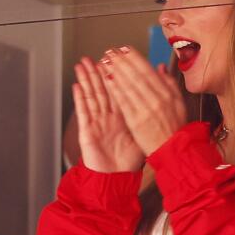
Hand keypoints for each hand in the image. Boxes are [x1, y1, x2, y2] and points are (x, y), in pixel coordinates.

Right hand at [73, 57, 144, 172]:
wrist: (115, 179)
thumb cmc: (128, 161)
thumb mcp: (142, 136)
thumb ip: (147, 117)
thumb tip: (158, 101)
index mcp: (121, 117)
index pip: (119, 91)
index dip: (117, 76)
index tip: (116, 60)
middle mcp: (108, 117)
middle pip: (102, 90)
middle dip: (99, 72)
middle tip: (96, 56)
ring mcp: (96, 122)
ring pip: (91, 96)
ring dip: (87, 79)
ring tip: (82, 64)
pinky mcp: (87, 131)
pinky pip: (84, 112)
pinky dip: (80, 98)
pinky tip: (77, 85)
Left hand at [100, 46, 186, 155]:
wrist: (174, 150)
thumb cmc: (175, 128)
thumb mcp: (179, 103)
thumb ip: (170, 83)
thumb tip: (160, 67)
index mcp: (167, 93)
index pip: (148, 71)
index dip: (135, 58)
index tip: (125, 49)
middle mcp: (156, 99)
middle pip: (136, 75)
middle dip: (121, 61)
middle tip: (110, 51)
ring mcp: (145, 110)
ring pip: (128, 86)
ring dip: (115, 71)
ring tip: (105, 61)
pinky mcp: (136, 121)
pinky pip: (123, 102)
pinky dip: (115, 89)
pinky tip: (107, 79)